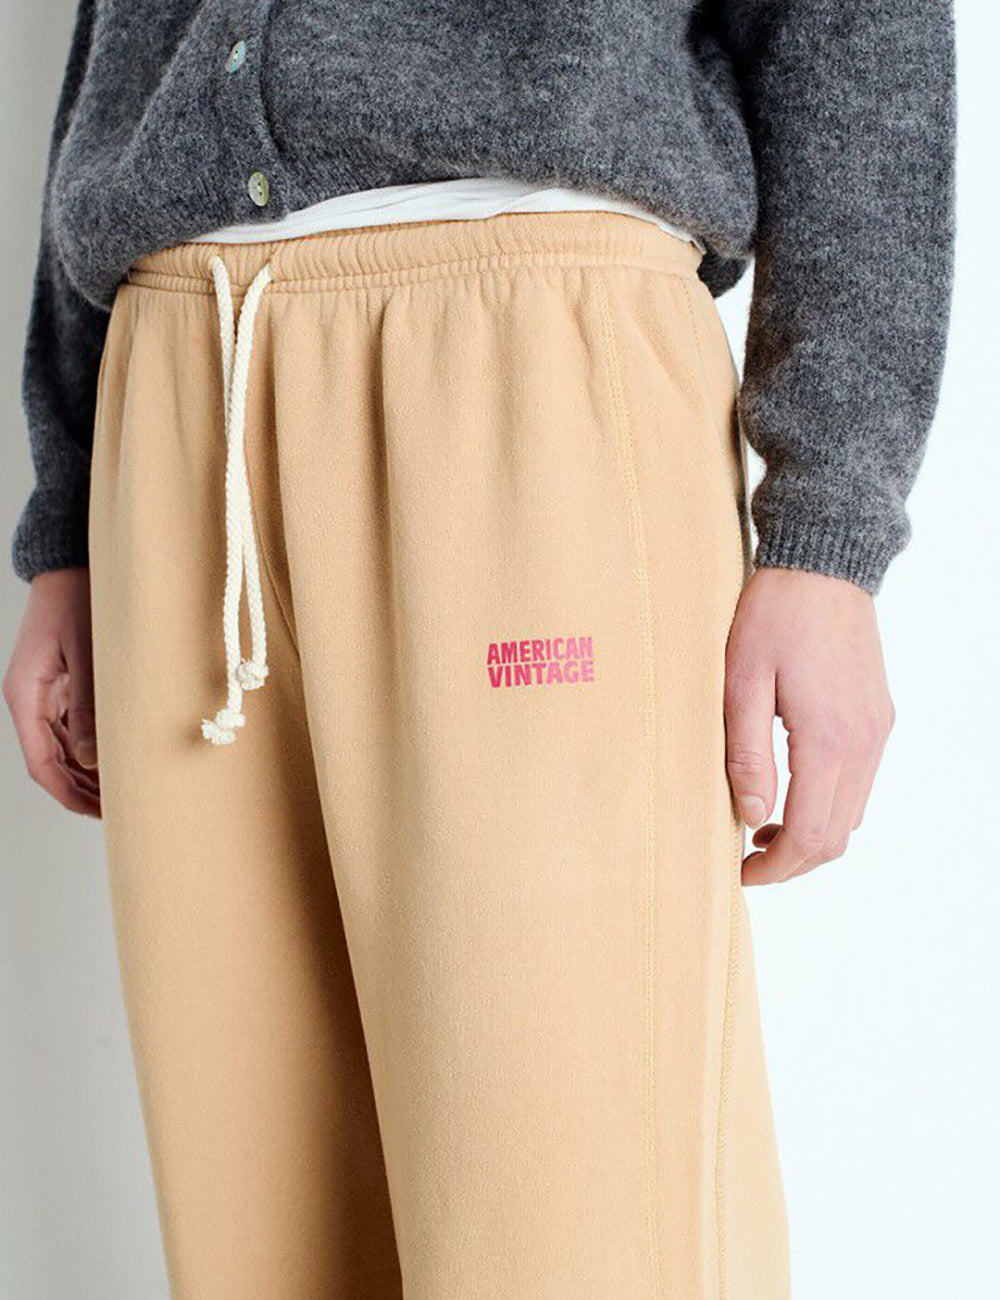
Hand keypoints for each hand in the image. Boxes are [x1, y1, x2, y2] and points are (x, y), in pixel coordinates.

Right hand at [4, 568, 100, 817]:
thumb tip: (91, 758)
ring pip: (61, 750)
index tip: (98, 813)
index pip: (42, 762)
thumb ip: (87, 706)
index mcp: (25, 696)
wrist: (68, 567)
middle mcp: (29, 701)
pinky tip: (113, 763)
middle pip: (50, 762)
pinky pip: (69, 731)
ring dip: (86, 775)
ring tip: (120, 795)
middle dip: (80, 791)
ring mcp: (41, 696)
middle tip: (119, 811)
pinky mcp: (57, 687)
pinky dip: (88, 751)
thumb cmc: (76, 602)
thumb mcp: (85, 654)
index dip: (68, 793)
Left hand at [724, 567, 892, 884]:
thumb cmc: (773, 615)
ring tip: (760, 825)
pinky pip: (859, 783)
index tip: (740, 873)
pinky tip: (789, 790)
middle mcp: (864, 742)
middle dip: (792, 861)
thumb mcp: (741, 681)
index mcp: (828, 738)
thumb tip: (751, 815)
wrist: (823, 564)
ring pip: (852, 814)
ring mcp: (877, 730)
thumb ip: (747, 753)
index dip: (775, 868)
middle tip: (746, 859)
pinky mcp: (878, 717)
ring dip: (810, 834)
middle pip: (837, 836)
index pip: (810, 834)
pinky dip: (828, 804)